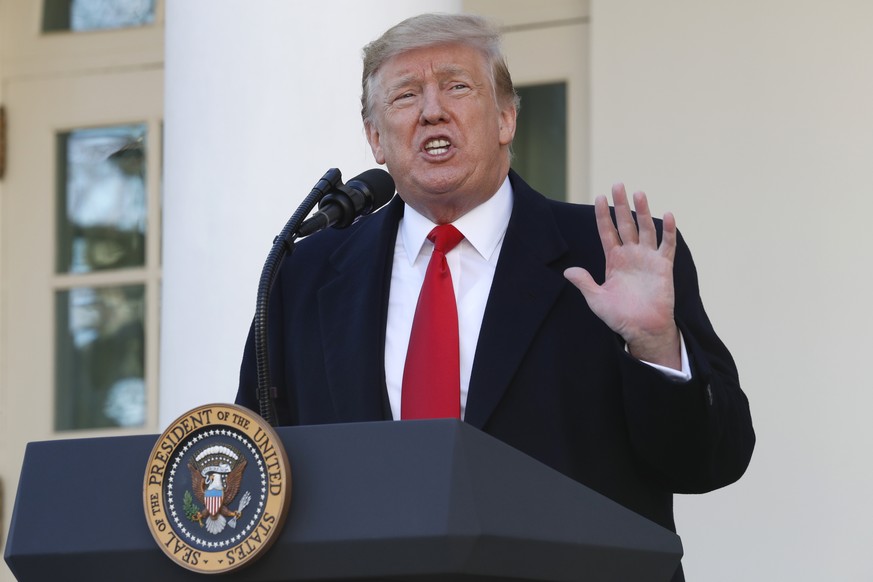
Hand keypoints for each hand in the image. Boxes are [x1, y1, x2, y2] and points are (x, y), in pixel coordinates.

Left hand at [564, 183, 680, 368]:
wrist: (643, 330)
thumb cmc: (620, 317)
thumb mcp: (596, 300)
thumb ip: (584, 283)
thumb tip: (567, 271)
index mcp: (614, 260)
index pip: (607, 232)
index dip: (602, 215)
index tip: (599, 197)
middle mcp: (630, 255)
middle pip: (625, 224)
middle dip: (621, 205)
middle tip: (618, 184)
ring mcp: (647, 259)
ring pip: (645, 229)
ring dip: (643, 212)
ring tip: (639, 193)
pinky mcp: (663, 266)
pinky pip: (666, 245)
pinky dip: (668, 230)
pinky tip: (668, 214)